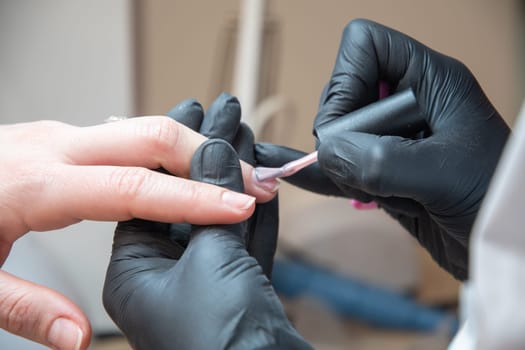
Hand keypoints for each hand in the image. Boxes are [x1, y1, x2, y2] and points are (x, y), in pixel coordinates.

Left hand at [0, 111, 275, 347]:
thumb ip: (26, 309)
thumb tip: (79, 337)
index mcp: (36, 184)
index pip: (134, 186)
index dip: (193, 197)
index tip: (239, 205)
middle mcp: (56, 148)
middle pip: (151, 136)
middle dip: (210, 158)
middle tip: (253, 183)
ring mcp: (63, 136)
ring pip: (145, 129)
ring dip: (195, 151)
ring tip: (234, 179)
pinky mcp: (66, 138)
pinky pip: (130, 136)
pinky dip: (169, 151)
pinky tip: (188, 172)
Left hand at [103, 138, 310, 348]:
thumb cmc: (218, 347)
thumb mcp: (210, 268)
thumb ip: (209, 212)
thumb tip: (214, 164)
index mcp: (131, 272)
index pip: (147, 197)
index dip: (185, 162)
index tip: (212, 129)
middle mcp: (155, 274)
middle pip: (175, 196)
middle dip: (205, 154)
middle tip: (225, 114)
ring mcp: (191, 281)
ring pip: (210, 213)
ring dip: (229, 172)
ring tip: (242, 131)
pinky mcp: (223, 289)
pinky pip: (234, 238)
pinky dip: (250, 209)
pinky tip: (259, 178)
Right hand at [256, 19, 509, 279]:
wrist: (502, 248)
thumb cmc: (494, 199)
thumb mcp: (444, 174)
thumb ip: (382, 160)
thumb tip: (326, 152)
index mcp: (430, 81)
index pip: (365, 46)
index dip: (346, 81)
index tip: (350, 127)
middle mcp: (406, 104)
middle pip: (342, 93)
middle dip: (341, 131)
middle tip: (363, 164)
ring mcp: (391, 139)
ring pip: (337, 133)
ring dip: (339, 162)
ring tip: (372, 190)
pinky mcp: (381, 173)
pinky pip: (338, 165)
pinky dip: (317, 170)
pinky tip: (289, 170)